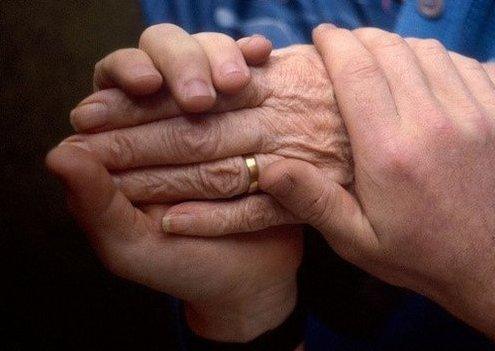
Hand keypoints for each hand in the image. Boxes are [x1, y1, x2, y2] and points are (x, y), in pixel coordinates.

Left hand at [49, 25, 300, 341]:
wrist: (249, 279)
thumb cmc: (182, 265)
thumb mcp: (130, 244)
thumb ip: (94, 203)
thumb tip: (60, 153)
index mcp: (125, 142)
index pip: (116, 85)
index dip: (126, 74)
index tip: (143, 83)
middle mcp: (168, 119)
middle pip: (167, 62)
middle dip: (181, 66)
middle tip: (199, 94)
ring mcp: (216, 115)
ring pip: (212, 64)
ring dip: (219, 60)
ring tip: (234, 81)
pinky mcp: (255, 121)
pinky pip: (253, 82)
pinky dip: (255, 65)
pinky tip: (261, 57)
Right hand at [262, 23, 494, 302]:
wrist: (487, 263)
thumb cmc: (414, 253)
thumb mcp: (355, 240)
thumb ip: (312, 200)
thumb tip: (267, 167)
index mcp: (389, 153)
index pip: (357, 71)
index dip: (335, 43)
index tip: (321, 35)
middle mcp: (432, 125)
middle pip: (391, 51)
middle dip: (361, 37)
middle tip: (346, 44)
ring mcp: (473, 116)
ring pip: (427, 50)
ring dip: (398, 45)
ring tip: (380, 56)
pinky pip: (463, 63)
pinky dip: (436, 57)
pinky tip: (421, 73)